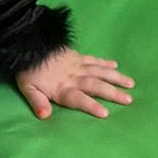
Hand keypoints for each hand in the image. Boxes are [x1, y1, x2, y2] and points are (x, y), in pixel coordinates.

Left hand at [15, 48, 134, 120]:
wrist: (27, 42)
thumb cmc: (27, 69)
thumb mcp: (27, 87)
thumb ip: (37, 101)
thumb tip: (44, 116)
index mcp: (61, 88)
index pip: (78, 99)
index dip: (91, 105)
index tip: (106, 113)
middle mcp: (73, 77)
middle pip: (95, 86)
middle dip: (112, 93)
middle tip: (129, 100)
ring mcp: (76, 65)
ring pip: (99, 72)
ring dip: (115, 78)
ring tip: (130, 84)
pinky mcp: (76, 56)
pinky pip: (93, 59)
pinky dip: (105, 63)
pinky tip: (115, 65)